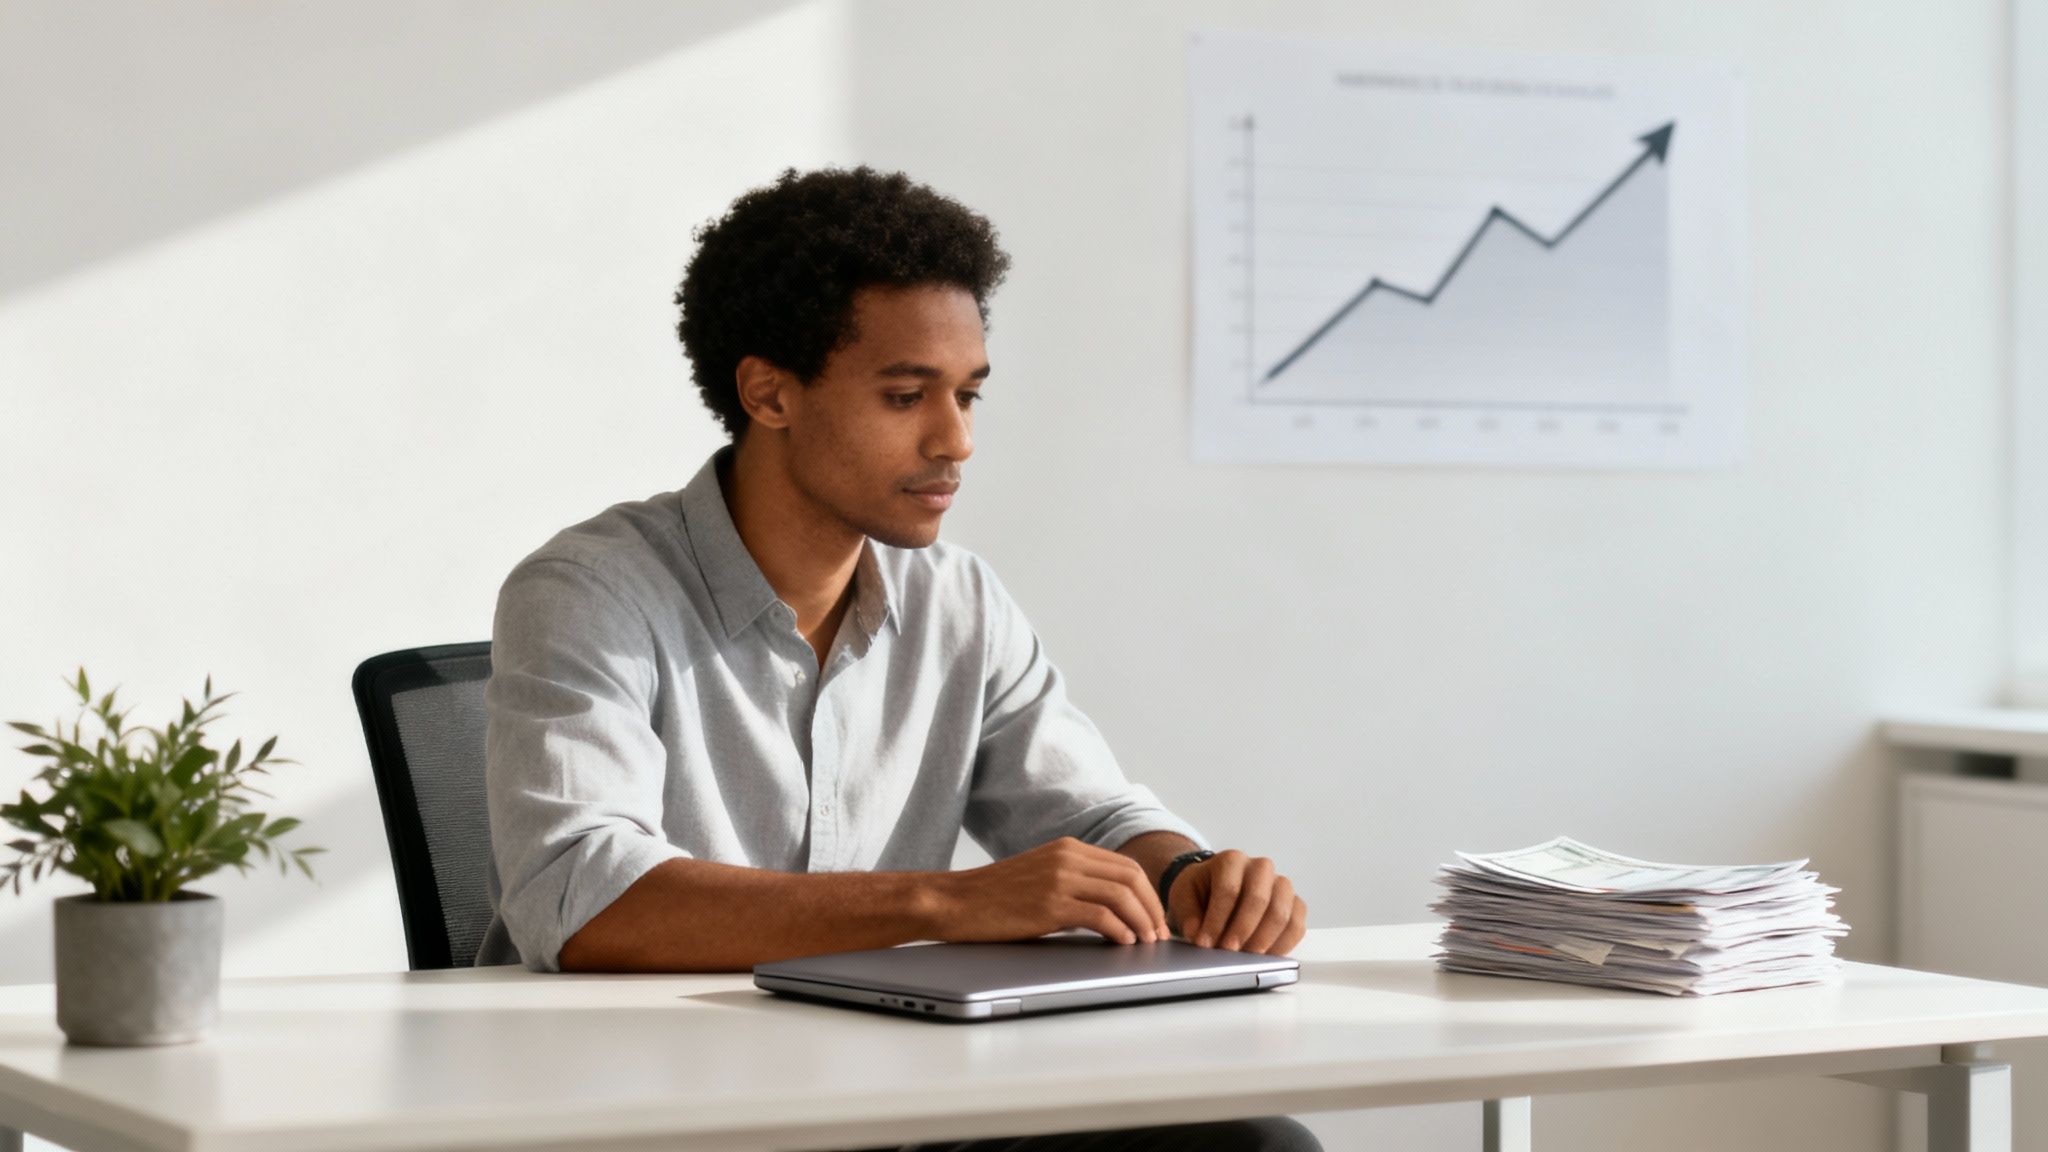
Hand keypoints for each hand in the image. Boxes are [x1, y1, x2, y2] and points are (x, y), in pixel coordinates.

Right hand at [929, 837, 1168, 944]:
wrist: (956, 901)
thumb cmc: (994, 896)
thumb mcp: (1040, 875)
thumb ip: (1073, 881)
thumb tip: (1109, 907)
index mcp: (1068, 848)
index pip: (1126, 866)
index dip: (1148, 894)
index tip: (1155, 918)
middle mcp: (1068, 857)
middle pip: (1131, 878)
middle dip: (1152, 907)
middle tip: (1159, 934)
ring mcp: (1060, 878)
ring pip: (1122, 895)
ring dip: (1142, 921)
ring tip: (1147, 942)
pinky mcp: (1050, 903)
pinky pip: (1100, 914)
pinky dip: (1120, 930)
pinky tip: (1123, 942)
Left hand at [1168, 849, 1306, 954]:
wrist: (1216, 888)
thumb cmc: (1201, 891)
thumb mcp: (1184, 896)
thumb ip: (1188, 913)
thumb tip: (1197, 932)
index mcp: (1232, 860)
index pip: (1229, 889)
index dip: (1216, 919)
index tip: (1205, 942)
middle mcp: (1260, 868)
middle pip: (1259, 899)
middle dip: (1242, 930)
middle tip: (1227, 951)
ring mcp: (1281, 885)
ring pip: (1282, 913)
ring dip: (1263, 940)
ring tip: (1245, 958)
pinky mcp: (1294, 904)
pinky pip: (1297, 926)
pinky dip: (1282, 945)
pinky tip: (1264, 958)